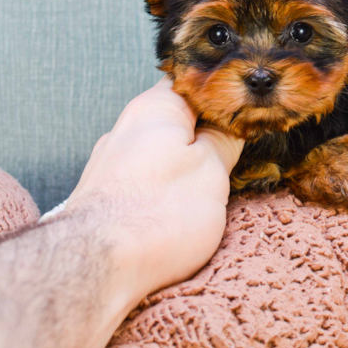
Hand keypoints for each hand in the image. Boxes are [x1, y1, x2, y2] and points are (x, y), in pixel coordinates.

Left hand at [67, 77, 243, 300]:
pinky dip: (165, 187)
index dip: (227, 92)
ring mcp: (111, 162)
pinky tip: (177, 208)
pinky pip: (145, 179)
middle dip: (208, 133)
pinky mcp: (105, 195)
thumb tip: (233, 124)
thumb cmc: (158, 214)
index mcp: (155, 108)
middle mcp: (127, 128)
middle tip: (240, 152)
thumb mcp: (212, 170)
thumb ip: (224, 140)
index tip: (251, 110)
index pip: (195, 80)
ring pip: (161, 151)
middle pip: (177, 118)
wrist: (95, 267)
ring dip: (186, 164)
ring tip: (212, 187)